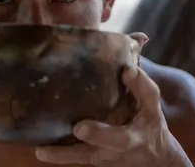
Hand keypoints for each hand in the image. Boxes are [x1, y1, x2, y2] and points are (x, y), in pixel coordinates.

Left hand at [35, 61, 192, 165]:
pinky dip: (58, 155)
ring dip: (65, 154)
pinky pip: (76, 159)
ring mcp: (108, 154)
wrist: (155, 159)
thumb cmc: (148, 122)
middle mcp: (126, 141)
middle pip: (115, 139)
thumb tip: (138, 39)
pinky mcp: (94, 160)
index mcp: (144, 117)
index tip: (128, 70)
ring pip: (87, 156)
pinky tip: (39, 149)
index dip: (139, 84)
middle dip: (98, 134)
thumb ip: (140, 74)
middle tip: (80, 128)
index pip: (147, 99)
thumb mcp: (150, 101)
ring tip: (42, 149)